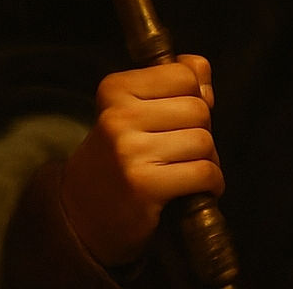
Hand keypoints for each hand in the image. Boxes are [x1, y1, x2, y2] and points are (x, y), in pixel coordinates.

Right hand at [60, 54, 223, 268]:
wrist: (80, 217)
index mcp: (116, 89)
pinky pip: (203, 172)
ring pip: (203, 140)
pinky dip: (212, 182)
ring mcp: (129, 152)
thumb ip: (176, 80)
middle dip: (202, 129)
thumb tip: (206, 84)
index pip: (184, 74)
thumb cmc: (119, 155)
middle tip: (185, 148)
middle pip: (198, 108)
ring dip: (208, 159)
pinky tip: (199, 189)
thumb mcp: (135, 107)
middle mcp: (119, 116)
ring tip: (190, 169)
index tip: (181, 116)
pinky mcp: (144, 186)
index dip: (194, 95)